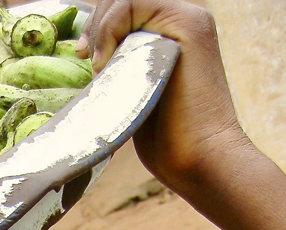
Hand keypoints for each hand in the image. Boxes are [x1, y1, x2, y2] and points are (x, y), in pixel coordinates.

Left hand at [77, 1, 248, 196]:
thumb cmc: (168, 140)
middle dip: (97, 23)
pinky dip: (110, 28)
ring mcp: (188, 19)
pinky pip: (134, 2)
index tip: (84, 55)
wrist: (200, 158)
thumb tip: (92, 60)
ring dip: (103, 27)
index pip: (126, 7)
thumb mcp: (136, 93)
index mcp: (172, 30)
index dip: (99, 23)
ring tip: (100, 68)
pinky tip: (105, 63)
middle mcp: (183, 18)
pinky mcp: (188, 26)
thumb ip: (123, 67)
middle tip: (86, 57)